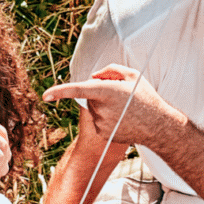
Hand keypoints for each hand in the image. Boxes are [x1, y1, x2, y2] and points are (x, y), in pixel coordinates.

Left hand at [44, 63, 181, 151]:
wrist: (158, 126)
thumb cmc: (145, 98)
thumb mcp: (132, 75)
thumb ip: (109, 70)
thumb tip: (92, 77)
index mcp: (107, 91)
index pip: (78, 89)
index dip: (60, 91)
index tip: (45, 95)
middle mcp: (102, 109)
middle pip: (90, 95)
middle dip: (100, 92)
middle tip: (121, 95)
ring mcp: (102, 123)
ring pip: (94, 109)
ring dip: (104, 106)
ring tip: (124, 108)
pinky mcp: (103, 133)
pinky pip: (98, 120)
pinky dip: (106, 118)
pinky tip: (122, 119)